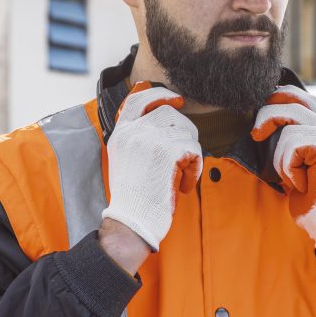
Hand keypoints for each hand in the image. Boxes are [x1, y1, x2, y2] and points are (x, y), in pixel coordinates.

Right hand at [102, 82, 202, 251]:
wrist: (131, 221)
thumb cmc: (134, 197)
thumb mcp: (126, 158)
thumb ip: (138, 135)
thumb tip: (155, 103)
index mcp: (121, 132)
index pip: (139, 99)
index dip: (160, 95)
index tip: (177, 100)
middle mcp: (133, 131)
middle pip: (170, 114)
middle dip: (184, 133)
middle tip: (183, 158)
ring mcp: (150, 139)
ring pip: (186, 131)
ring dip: (190, 154)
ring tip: (180, 175)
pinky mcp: (167, 151)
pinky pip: (193, 150)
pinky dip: (194, 169)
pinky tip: (183, 186)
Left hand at [251, 85, 315, 251]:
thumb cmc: (314, 203)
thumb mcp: (299, 167)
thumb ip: (294, 144)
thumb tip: (268, 124)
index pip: (305, 100)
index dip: (282, 97)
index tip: (264, 105)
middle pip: (295, 103)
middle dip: (269, 114)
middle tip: (255, 134)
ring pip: (289, 130)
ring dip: (281, 160)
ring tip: (296, 181)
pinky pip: (291, 146)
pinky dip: (288, 168)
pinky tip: (303, 185)